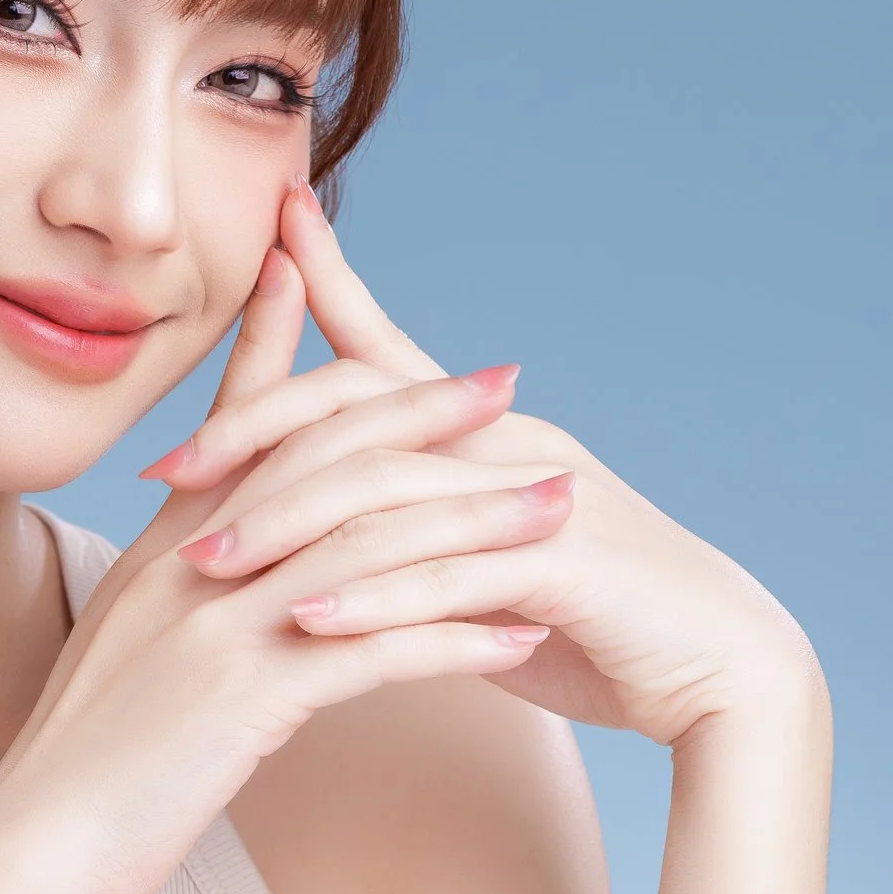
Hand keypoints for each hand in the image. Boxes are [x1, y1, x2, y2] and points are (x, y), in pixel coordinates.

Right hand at [0, 217, 577, 893]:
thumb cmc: (82, 763)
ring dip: (472, 524)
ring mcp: (216, 624)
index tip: (342, 281)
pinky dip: (454, 641)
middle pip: (323, 457)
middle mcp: (189, 564)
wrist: (30, 846)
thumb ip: (178, 590)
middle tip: (505, 382)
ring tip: (553, 510)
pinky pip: (373, 652)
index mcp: (163, 547)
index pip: (239, 421)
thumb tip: (226, 561)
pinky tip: (520, 642)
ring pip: (367, 545)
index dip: (290, 344)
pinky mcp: (243, 699)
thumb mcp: (126, 647)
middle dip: (420, 413)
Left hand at [146, 182, 824, 747]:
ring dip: (289, 527)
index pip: (386, 349)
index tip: (274, 220)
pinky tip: (305, 623)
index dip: (331, 280)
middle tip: (164, 468)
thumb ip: (419, 528)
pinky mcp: (564, 570)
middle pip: (360, 412)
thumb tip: (334, 534)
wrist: (728, 673)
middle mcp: (511, 444)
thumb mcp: (491, 557)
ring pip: (387, 494)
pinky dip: (370, 600)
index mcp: (487, 432)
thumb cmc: (601, 618)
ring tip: (206, 564)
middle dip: (256, 430)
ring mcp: (539, 501)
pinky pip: (447, 576)